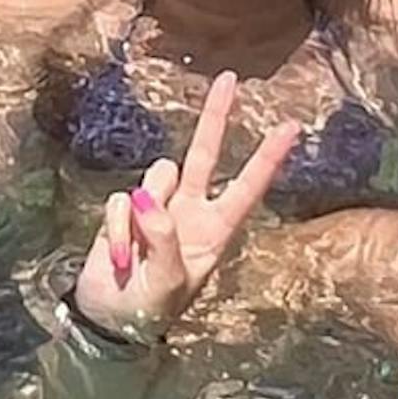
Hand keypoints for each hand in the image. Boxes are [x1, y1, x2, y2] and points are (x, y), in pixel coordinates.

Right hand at [68, 68, 298, 341]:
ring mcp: (156, 208)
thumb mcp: (169, 283)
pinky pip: (122, 202)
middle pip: (204, 155)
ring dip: (141, 216)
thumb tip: (149, 197)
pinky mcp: (125, 211)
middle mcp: (189, 212)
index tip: (290, 126)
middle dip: (215, 118)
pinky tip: (117, 259)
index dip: (268, 158)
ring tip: (134, 258)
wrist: (107, 319)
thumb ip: (165, 239)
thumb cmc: (149, 309)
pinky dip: (118, 230)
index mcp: (214, 231)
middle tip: (230, 79)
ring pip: (155, 177)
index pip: (246, 187)